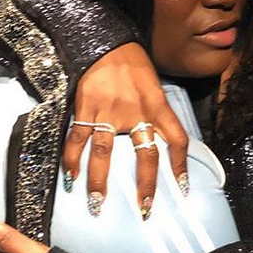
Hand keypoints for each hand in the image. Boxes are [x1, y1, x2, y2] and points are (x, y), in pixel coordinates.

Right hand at [64, 43, 189, 218]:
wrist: (107, 43)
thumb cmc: (134, 66)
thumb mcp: (155, 87)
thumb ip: (157, 114)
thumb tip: (159, 141)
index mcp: (158, 105)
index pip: (177, 139)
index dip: (181, 165)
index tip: (182, 188)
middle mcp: (136, 111)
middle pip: (144, 154)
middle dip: (145, 185)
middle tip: (143, 209)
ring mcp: (108, 111)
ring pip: (105, 152)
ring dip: (99, 180)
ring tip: (96, 203)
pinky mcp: (86, 108)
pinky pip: (78, 138)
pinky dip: (72, 159)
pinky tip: (70, 177)